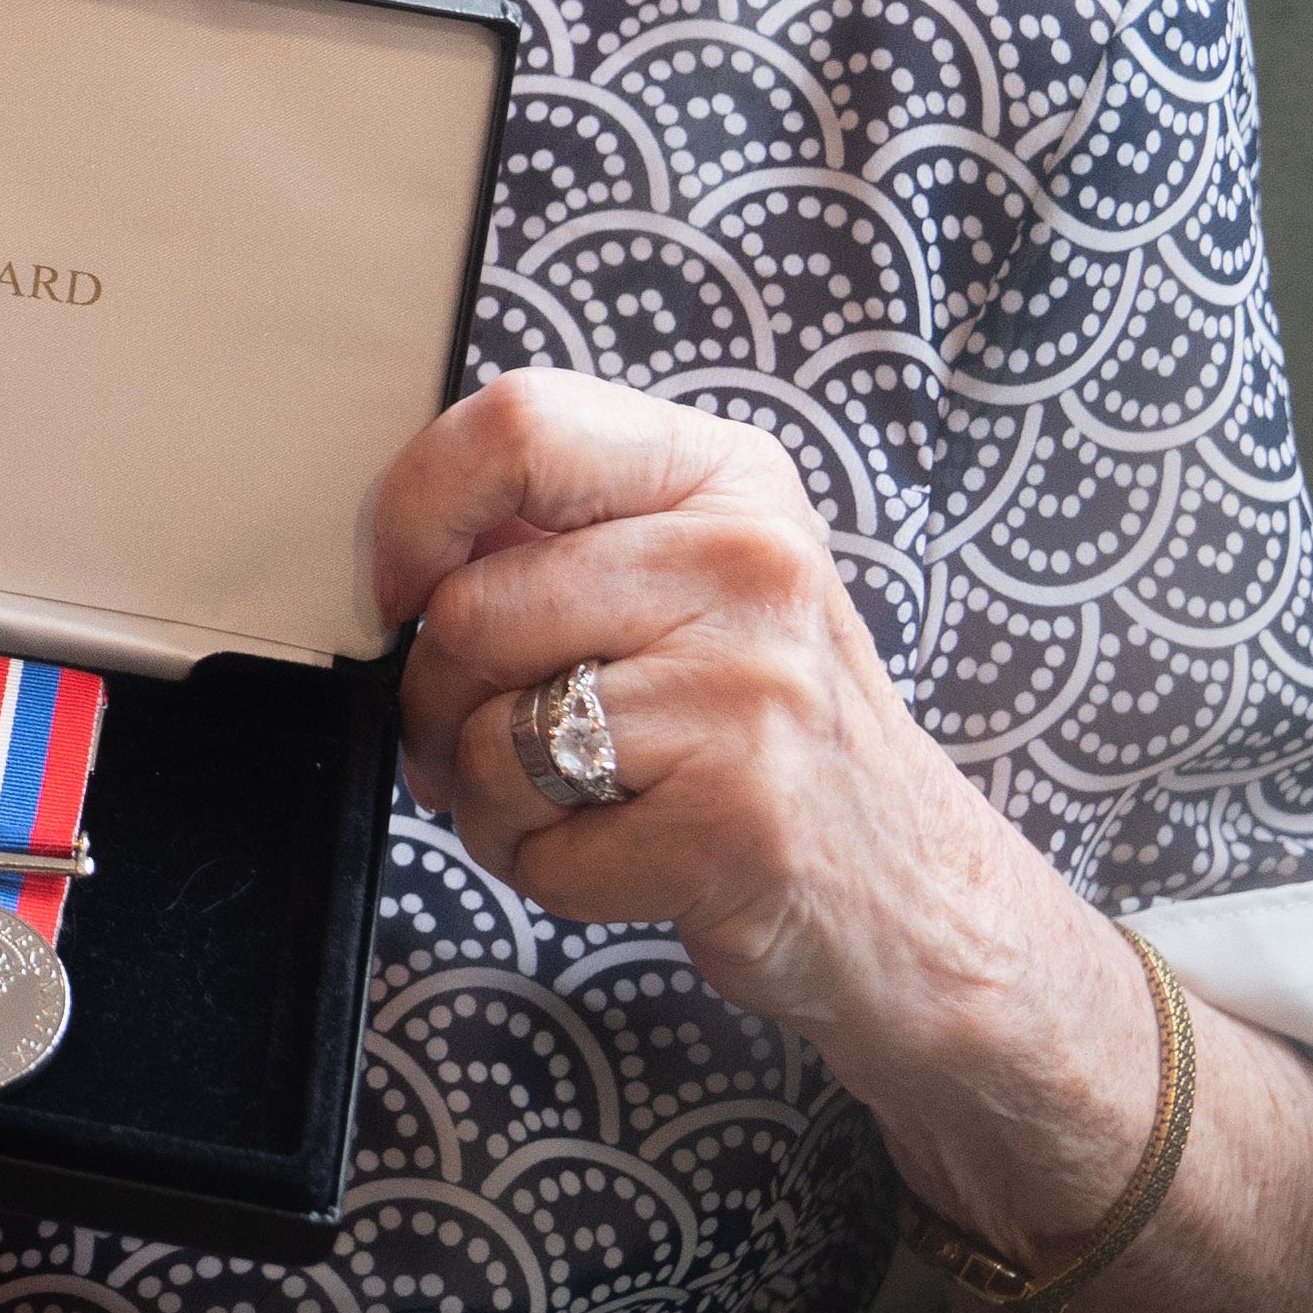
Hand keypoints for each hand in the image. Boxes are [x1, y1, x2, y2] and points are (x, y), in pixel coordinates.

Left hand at [372, 369, 1079, 1088]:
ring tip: (571, 804)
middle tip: (487, 740)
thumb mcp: (699, 581)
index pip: (519, 423)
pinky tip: (624, 856)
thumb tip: (398, 540)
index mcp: (729, 478)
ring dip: (487, 800)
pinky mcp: (735, 818)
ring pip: (488, 736)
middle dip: (438, 701)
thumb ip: (565, 535)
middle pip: (473, 609)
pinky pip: (535, 844)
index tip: (402, 587)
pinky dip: (544, 871)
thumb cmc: (767, 729)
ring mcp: (749, 691)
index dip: (415, 510)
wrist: (915, 889)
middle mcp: (750, 563)